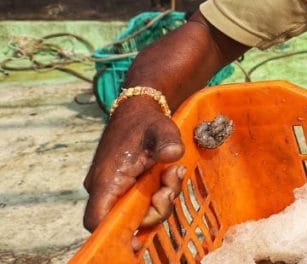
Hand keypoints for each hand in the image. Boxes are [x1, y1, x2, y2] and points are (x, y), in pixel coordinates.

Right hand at [83, 97, 184, 245]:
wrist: (138, 112)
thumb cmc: (147, 122)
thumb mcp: (162, 128)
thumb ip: (168, 142)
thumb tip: (173, 155)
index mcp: (107, 179)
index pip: (96, 219)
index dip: (114, 230)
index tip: (141, 229)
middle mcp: (104, 188)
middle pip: (124, 220)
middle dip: (156, 208)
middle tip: (172, 179)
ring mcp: (113, 189)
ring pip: (136, 212)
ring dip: (161, 199)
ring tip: (173, 170)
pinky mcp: (123, 187)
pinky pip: (139, 202)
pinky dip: (157, 195)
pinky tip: (169, 175)